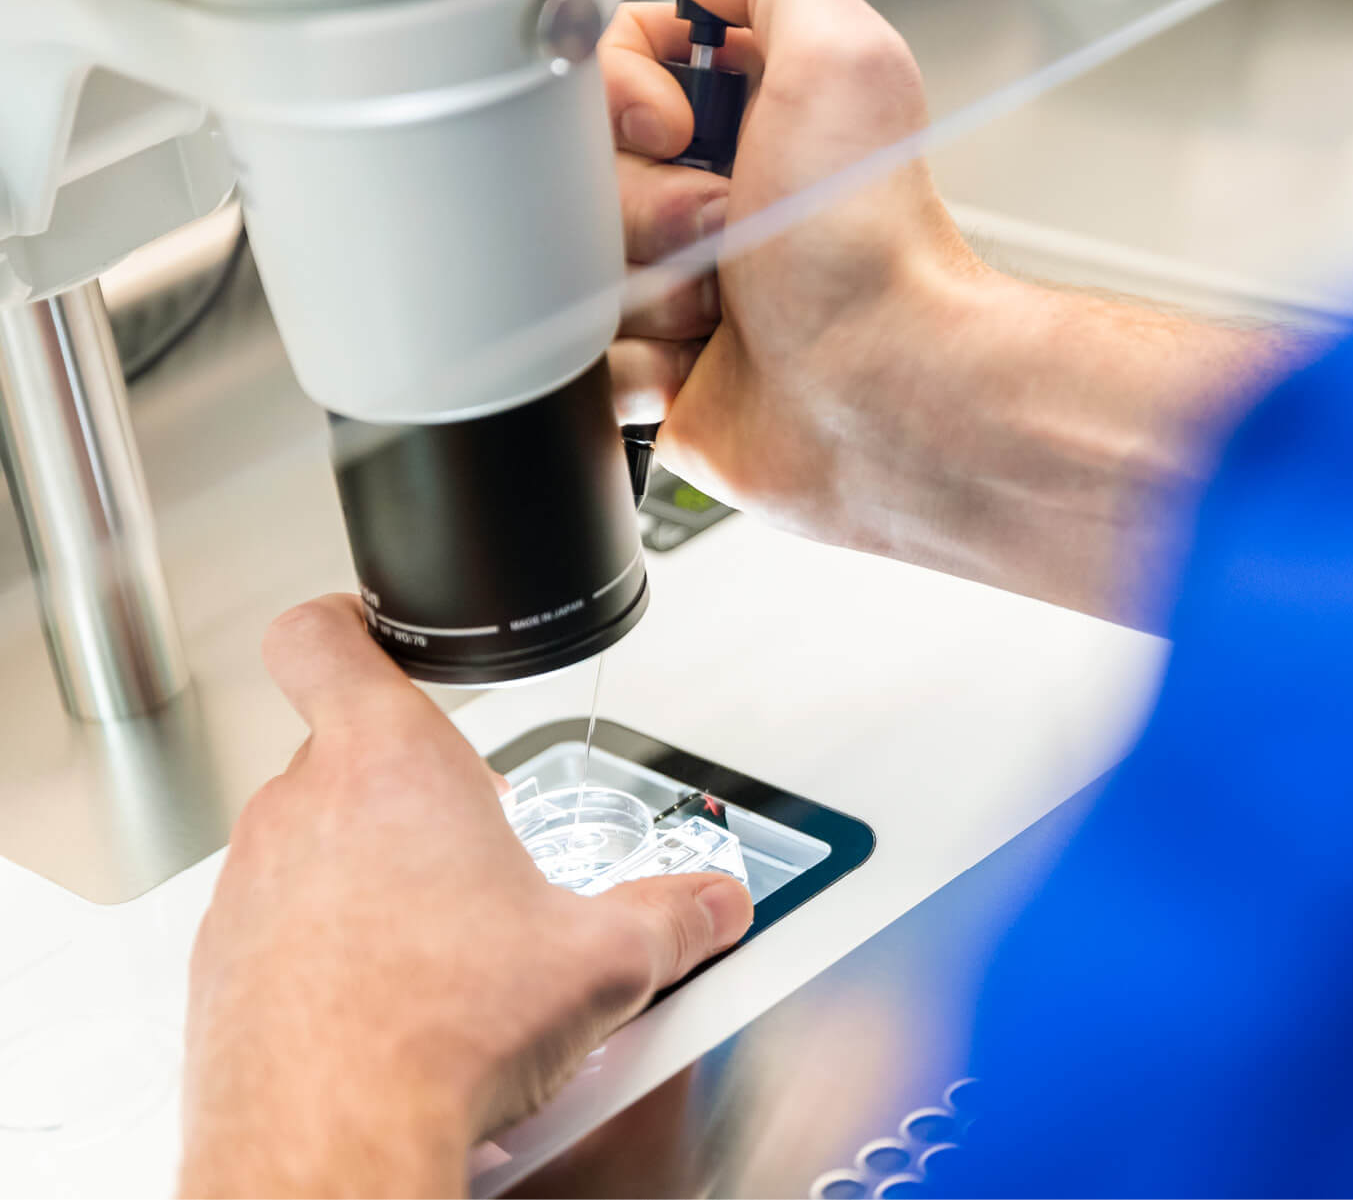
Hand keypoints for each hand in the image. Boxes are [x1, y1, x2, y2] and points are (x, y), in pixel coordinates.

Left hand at [179, 595, 752, 1197]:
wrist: (331, 1147)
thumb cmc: (440, 1031)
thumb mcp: (599, 960)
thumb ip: (672, 916)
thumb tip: (716, 904)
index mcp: (390, 762)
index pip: (322, 635)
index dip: (346, 619)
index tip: (372, 631)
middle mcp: (303, 807)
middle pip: (343, 750)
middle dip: (411, 789)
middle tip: (471, 848)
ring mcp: (251, 885)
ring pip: (310, 839)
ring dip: (366, 867)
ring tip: (440, 942)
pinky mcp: (223, 963)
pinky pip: (276, 919)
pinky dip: (325, 940)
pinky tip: (388, 999)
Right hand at [598, 0, 986, 545]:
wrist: (884, 395)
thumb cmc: (871, 247)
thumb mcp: (843, 57)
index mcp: (749, 119)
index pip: (613, 66)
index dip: (623, 92)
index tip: (676, 124)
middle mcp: (713, 198)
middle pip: (581, 170)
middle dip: (642, 202)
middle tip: (722, 228)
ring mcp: (681, 290)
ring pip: (572, 265)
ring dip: (640, 288)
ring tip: (722, 307)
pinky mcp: (660, 375)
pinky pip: (579, 357)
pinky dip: (631, 365)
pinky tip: (698, 364)